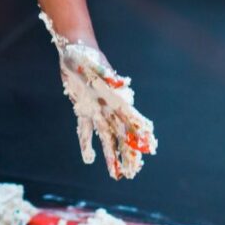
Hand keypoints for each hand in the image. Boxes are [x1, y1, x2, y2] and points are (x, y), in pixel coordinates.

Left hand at [41, 12, 157, 179]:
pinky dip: (87, 144)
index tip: (149, 148)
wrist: (74, 50)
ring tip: (117, 174)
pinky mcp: (82, 110)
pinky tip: (89, 159)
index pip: (131, 120)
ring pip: (106, 138)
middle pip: (122, 135)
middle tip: (134, 172)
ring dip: (111, 155)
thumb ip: (108, 76)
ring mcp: (97, 110)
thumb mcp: (95, 65)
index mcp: (116, 98)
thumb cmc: (87, 55)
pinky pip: (85, 131)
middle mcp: (109, 107)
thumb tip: (121, 84)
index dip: (140, 134)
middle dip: (128, 153)